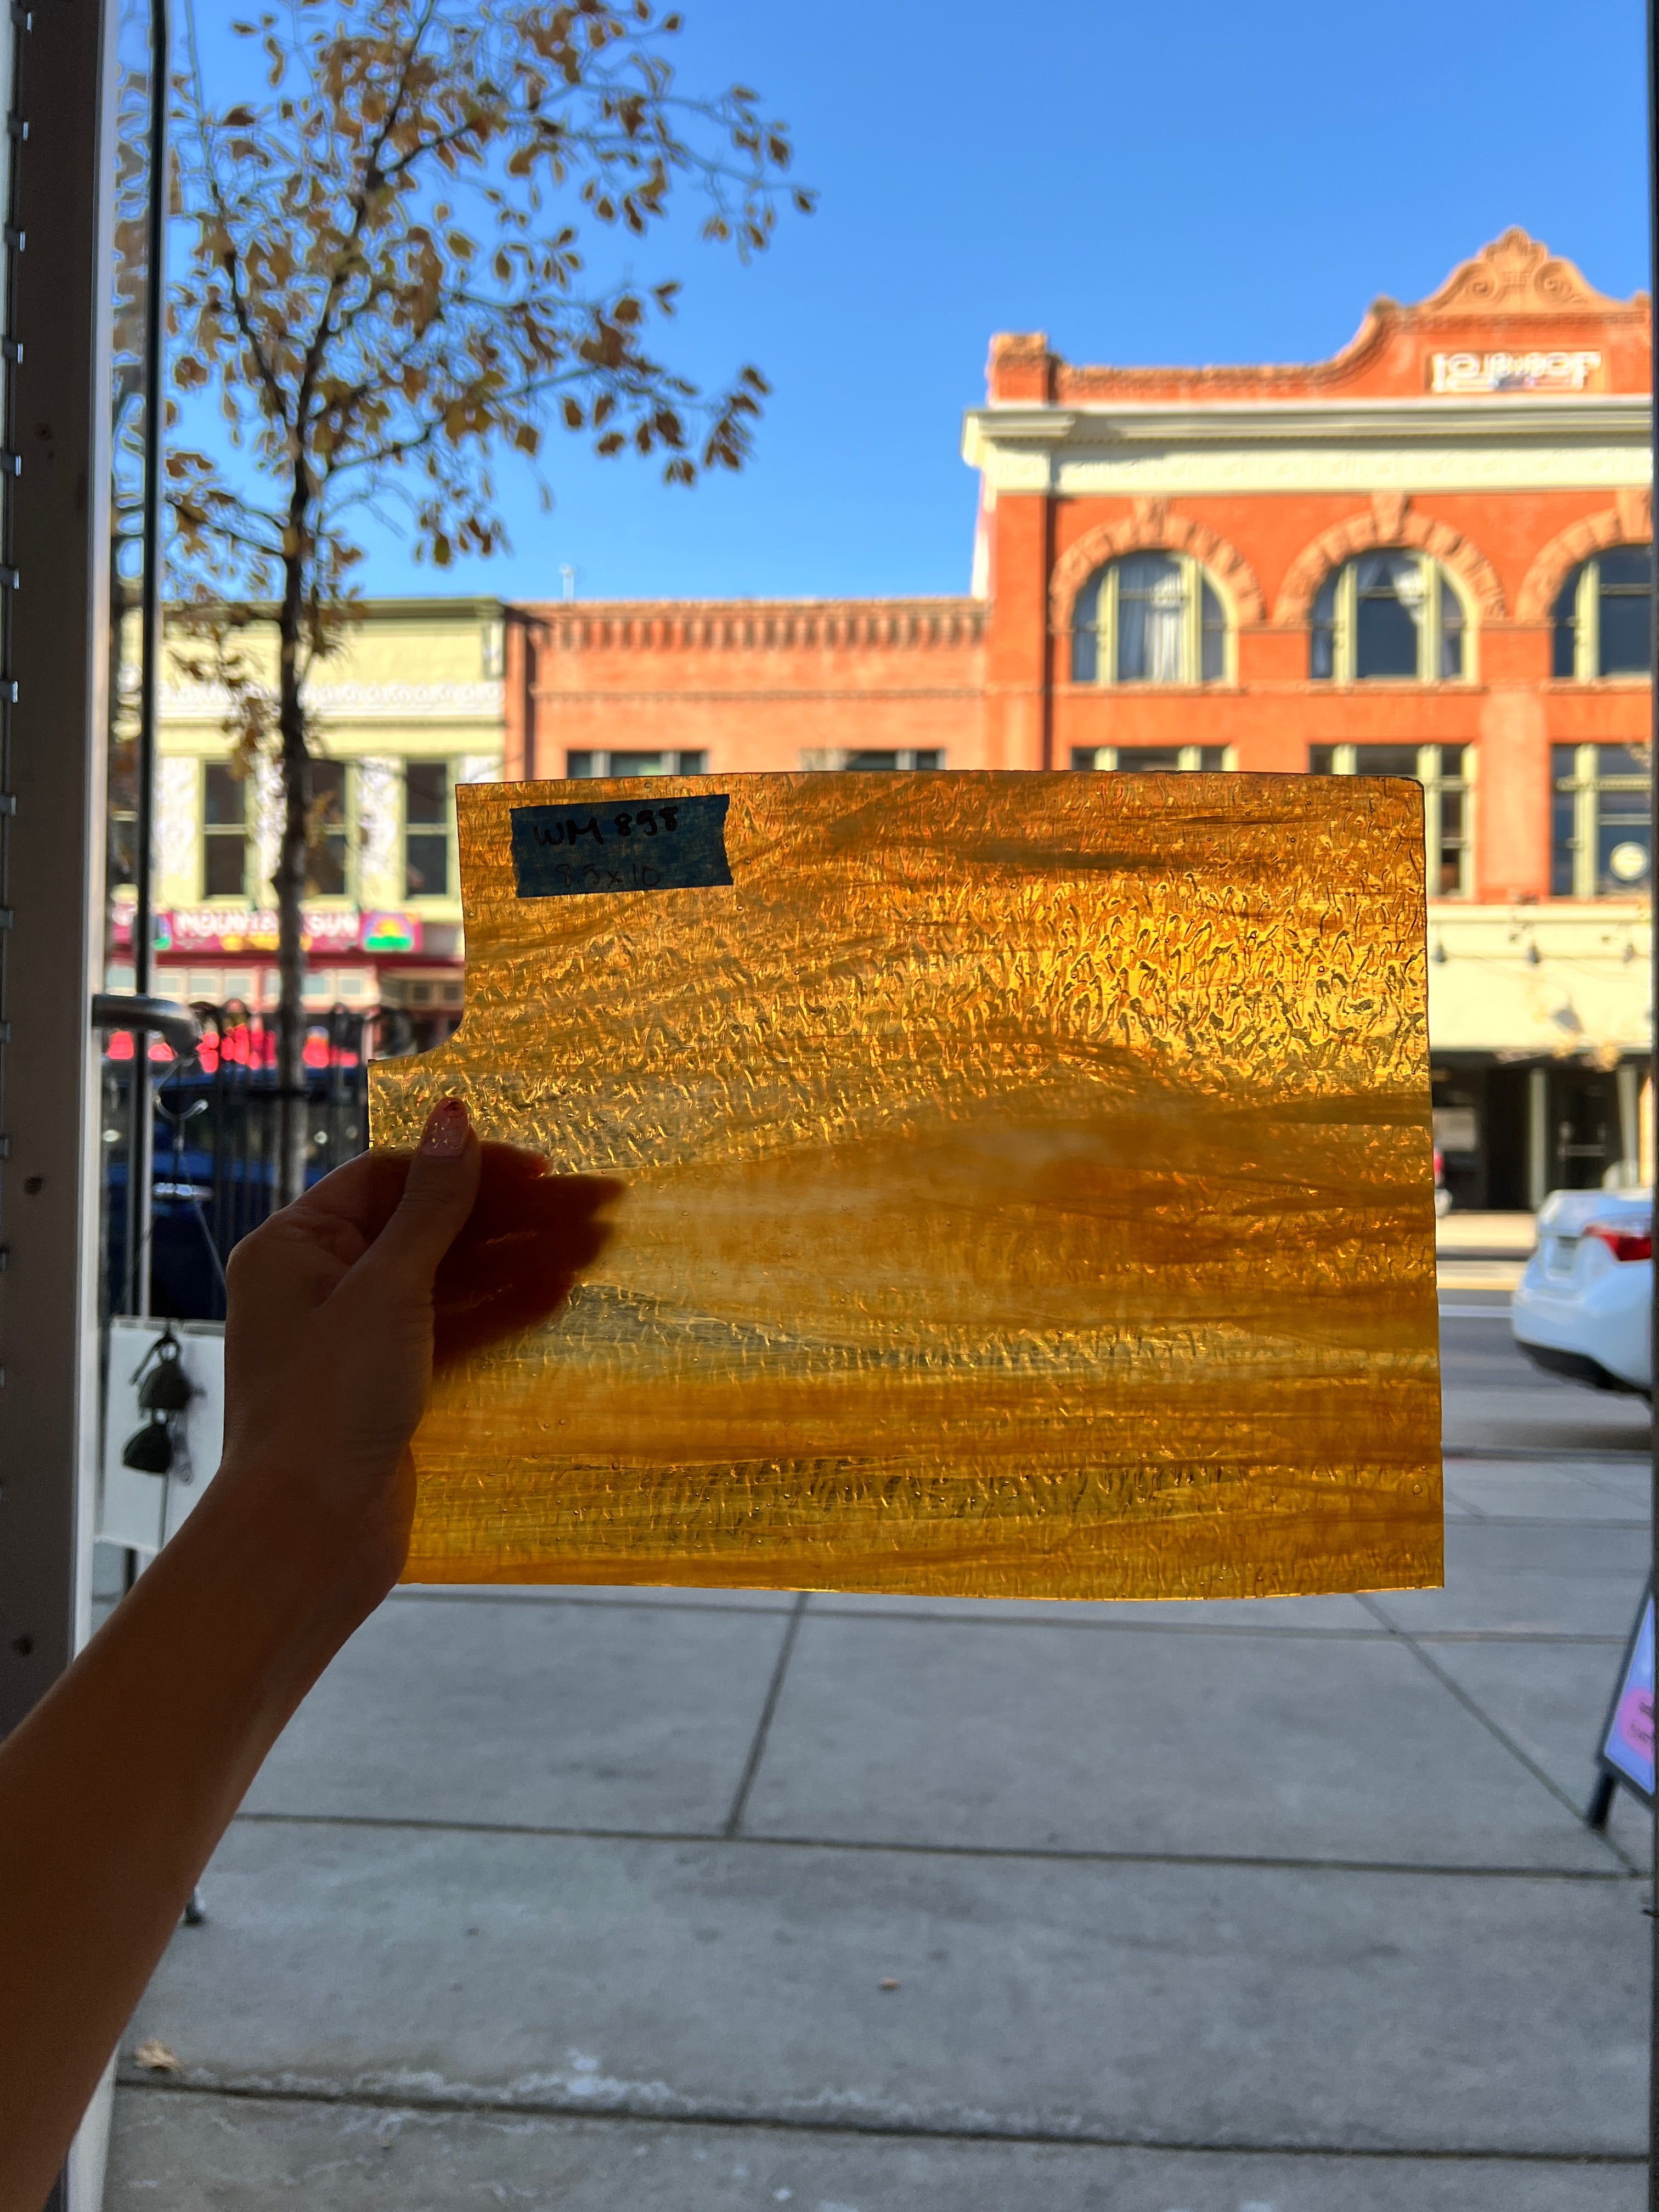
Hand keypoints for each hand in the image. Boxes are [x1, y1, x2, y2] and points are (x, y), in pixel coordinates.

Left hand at [216, 1098, 619, 1601]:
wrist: (309, 1533)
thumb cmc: (328, 1405)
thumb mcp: (386, 1290)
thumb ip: (432, 1207)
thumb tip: (455, 1118)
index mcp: (295, 1246)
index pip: (391, 1180)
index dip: (468, 1170)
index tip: (542, 1170)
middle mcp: (319, 1284)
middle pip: (429, 1228)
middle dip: (511, 1216)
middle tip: (595, 1204)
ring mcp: (356, 1337)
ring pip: (449, 1279)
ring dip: (518, 1259)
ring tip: (594, 1245)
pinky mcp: (388, 1385)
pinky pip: (452, 1329)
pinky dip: (501, 1309)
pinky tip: (558, 1292)